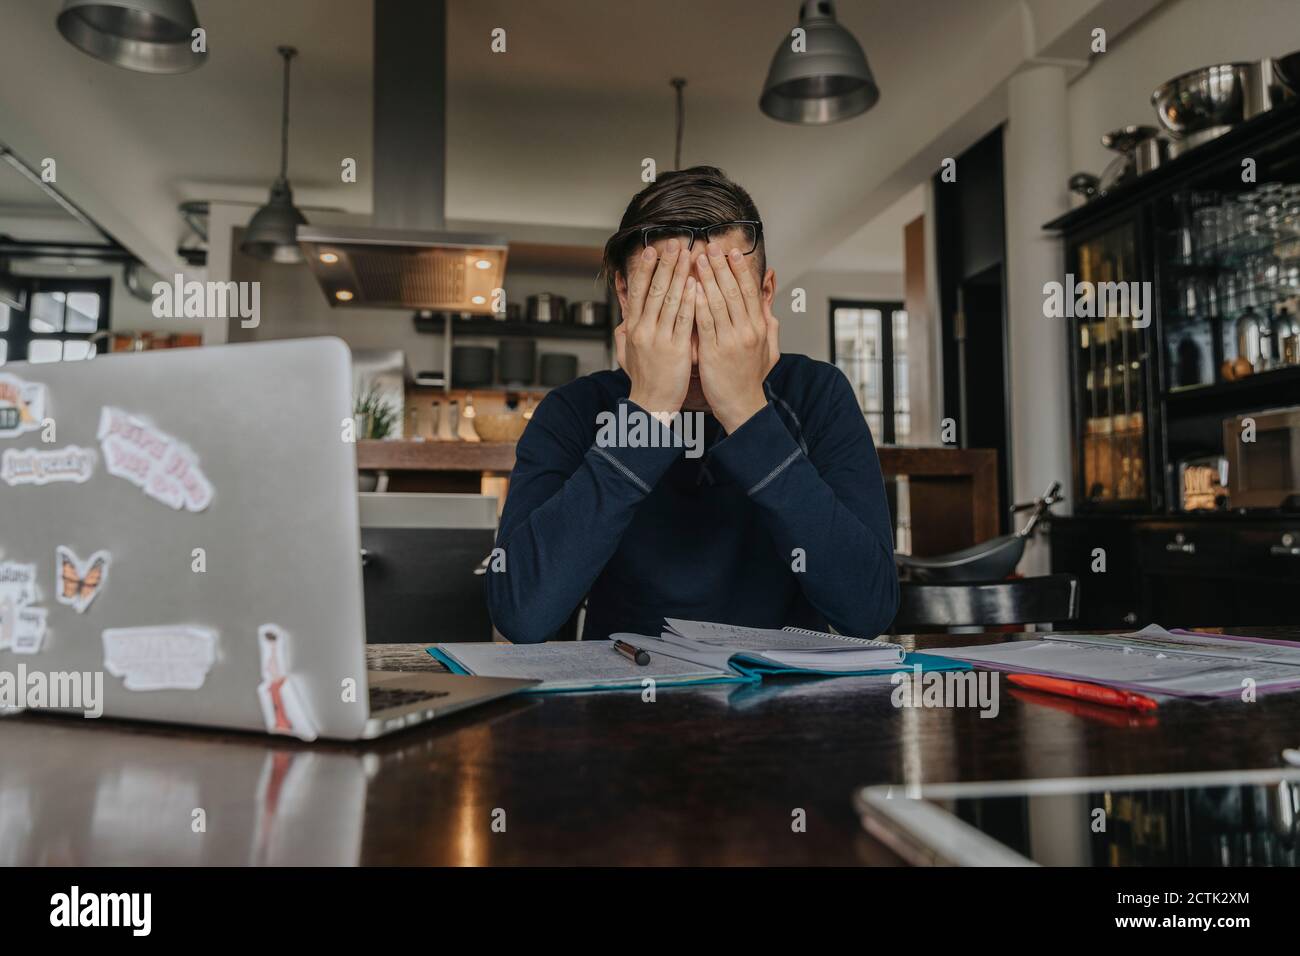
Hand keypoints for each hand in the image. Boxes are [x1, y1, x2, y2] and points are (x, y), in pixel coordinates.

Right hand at [616, 240, 696, 417]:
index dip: (645, 269)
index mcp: (632, 328)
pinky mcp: (676, 349)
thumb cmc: (643, 380)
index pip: (637, 291)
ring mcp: (659, 339)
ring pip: (669, 300)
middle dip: (666, 264)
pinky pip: (684, 320)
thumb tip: (622, 320)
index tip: (652, 250)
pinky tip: (696, 284)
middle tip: (675, 243)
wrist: (651, 404)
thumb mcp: (626, 355)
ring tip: (689, 256)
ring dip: (679, 275)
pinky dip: (689, 300)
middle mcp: (643, 330)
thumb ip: (624, 335)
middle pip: (654, 289)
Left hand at [693, 242, 779, 431]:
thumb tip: (769, 304)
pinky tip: (690, 288)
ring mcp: (731, 341)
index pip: (751, 291)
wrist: (742, 405)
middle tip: (711, 246)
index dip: (741, 269)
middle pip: (734, 291)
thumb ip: (769, 324)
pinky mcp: (713, 352)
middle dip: (722, 266)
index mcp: (760, 327)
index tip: (732, 252)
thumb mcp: (770, 349)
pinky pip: (705, 323)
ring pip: (719, 302)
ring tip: (698, 260)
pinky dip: (698, 303)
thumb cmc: (751, 378)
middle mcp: (748, 331)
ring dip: (707, 278)